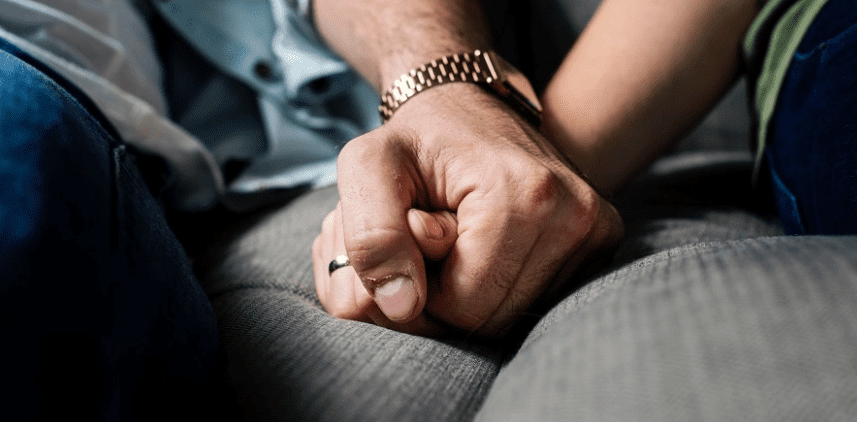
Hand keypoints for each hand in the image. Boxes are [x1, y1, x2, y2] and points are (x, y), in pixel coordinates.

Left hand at [314, 83, 623, 336]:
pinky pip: (540, 299)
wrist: (470, 106)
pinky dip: (504, 285)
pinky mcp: (602, 240)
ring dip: (475, 292)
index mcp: (524, 193)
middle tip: (433, 238)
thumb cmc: (415, 139)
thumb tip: (402, 308)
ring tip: (460, 237)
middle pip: (496, 319)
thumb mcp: (367, 168)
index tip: (416, 236)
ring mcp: (596, 229)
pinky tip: (489, 245)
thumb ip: (371, 238)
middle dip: (449, 295)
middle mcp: (576, 214)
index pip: (465, 307)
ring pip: (517, 316)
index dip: (423, 289)